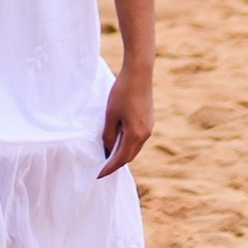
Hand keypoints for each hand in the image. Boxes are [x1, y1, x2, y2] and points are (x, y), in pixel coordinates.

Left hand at [98, 63, 150, 177]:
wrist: (139, 73)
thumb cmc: (122, 92)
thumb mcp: (110, 115)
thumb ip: (108, 135)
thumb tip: (108, 149)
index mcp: (135, 135)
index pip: (121, 159)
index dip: (109, 168)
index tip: (98, 175)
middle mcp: (145, 135)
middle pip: (129, 156)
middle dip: (116, 163)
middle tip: (102, 168)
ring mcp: (149, 128)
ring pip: (134, 147)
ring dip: (122, 153)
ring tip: (108, 156)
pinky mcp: (149, 120)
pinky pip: (137, 138)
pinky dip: (127, 143)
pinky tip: (118, 140)